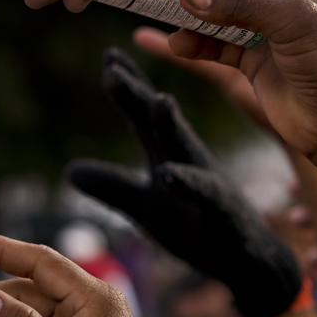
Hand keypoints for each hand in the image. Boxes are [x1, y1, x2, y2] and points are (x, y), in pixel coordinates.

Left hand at [66, 48, 300, 316]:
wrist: (247, 260)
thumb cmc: (197, 226)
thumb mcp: (145, 206)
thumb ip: (112, 185)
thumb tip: (68, 170)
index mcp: (169, 155)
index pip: (144, 117)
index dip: (127, 88)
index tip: (108, 56)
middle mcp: (189, 160)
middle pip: (160, 123)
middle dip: (138, 94)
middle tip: (113, 66)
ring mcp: (208, 183)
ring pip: (187, 150)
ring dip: (172, 125)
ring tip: (159, 98)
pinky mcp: (222, 211)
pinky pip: (205, 195)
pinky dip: (188, 183)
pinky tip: (170, 174)